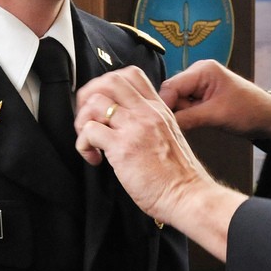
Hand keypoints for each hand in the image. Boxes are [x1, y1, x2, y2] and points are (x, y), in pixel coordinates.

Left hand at [74, 67, 245, 259]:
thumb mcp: (169, 136)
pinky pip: (89, 131)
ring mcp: (134, 128)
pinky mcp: (122, 147)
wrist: (187, 195)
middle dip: (90, 96)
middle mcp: (147, 113)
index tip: (103, 105)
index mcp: (158, 109)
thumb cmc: (178, 176)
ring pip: (95, 102)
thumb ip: (148, 124)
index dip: (109, 85)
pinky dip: (83, 145)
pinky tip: (94, 158)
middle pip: (110, 80)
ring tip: (90, 141)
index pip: (132, 75)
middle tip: (89, 118)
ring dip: (83, 121)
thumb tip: (121, 125)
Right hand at [161, 60, 270, 138]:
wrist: (269, 119)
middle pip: (171, 94)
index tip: (158, 123)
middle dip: (173, 111)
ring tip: (194, 125)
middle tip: (179, 127)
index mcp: (202, 70)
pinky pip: (185, 109)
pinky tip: (193, 126)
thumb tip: (163, 124)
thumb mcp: (216, 115)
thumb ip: (187, 118)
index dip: (163, 105)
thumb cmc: (250, 111)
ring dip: (181, 116)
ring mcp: (199, 87)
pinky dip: (186, 119)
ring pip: (177, 103)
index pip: (171, 86)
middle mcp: (198, 74)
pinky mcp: (202, 99)